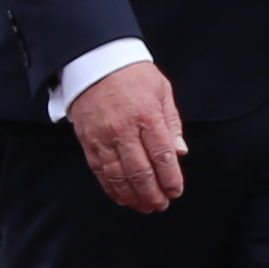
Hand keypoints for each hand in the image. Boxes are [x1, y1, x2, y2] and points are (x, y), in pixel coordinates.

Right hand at [67, 63, 185, 214]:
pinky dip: (111, 188)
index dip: (170, 178)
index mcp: (146, 116)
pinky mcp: (88, 141)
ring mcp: (103, 137)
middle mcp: (124, 130)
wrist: (95, 61)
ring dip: (133, 196)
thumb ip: (172, 123)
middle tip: (161, 205)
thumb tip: (180, 152)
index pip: (162, 156)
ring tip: (144, 206)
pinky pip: (100, 171)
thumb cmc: (132, 74)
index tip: (176, 191)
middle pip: (140, 171)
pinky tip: (122, 198)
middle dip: (153, 193)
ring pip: (118, 176)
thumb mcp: (161, 90)